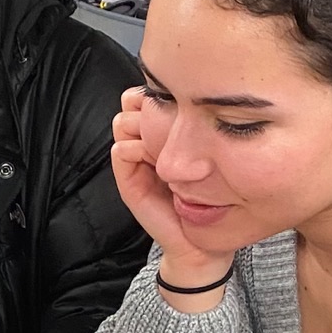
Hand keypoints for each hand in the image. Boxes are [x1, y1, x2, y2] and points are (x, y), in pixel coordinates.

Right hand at [111, 87, 233, 287]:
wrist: (200, 241)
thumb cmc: (210, 197)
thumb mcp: (210, 154)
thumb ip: (201, 129)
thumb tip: (202, 97)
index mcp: (163, 133)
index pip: (145, 95)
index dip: (157, 91)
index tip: (183, 100)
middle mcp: (145, 143)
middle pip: (129, 103)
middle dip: (147, 104)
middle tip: (174, 119)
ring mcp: (135, 162)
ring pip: (121, 123)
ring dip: (141, 125)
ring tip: (167, 140)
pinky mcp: (129, 181)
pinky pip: (121, 151)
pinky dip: (136, 148)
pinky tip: (158, 158)